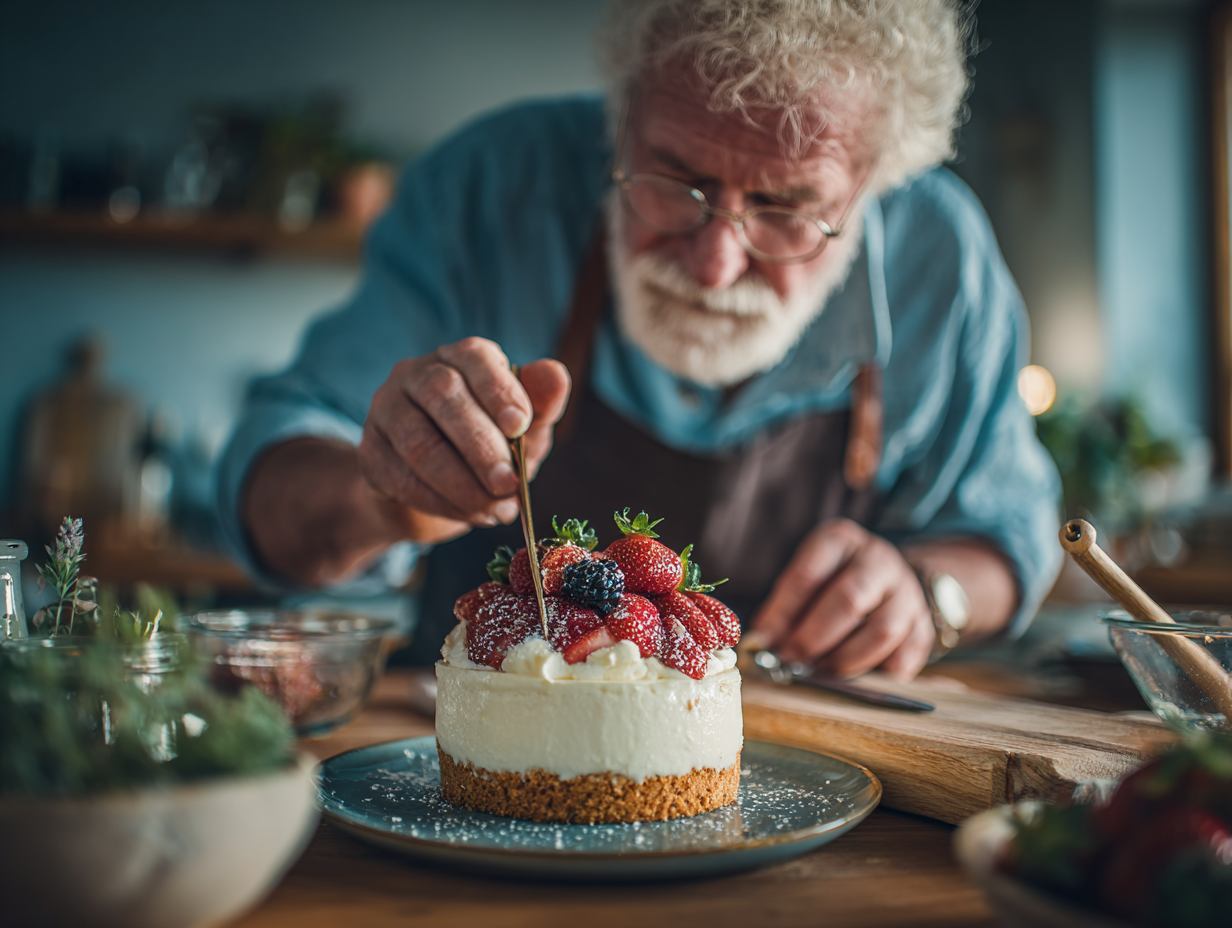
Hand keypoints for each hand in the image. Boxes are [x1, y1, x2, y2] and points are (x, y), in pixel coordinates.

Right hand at [357, 337, 569, 542]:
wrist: (438, 489)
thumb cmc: (490, 446)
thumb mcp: (524, 431)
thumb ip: (541, 405)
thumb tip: (557, 375)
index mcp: (461, 358)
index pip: (475, 358)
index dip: (498, 390)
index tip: (520, 426)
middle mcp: (417, 374)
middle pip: (443, 396)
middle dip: (481, 445)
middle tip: (509, 485)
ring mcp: (386, 410)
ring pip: (418, 442)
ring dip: (461, 483)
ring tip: (497, 510)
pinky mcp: (371, 452)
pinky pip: (401, 478)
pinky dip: (441, 502)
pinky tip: (471, 515)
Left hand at [750, 518, 934, 680]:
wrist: (886, 576)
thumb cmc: (832, 580)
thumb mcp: (806, 577)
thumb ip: (785, 607)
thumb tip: (761, 644)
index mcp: (840, 540)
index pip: (807, 575)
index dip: (783, 613)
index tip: (764, 641)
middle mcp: (878, 559)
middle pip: (847, 600)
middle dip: (813, 637)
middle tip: (791, 660)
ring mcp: (906, 590)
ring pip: (881, 630)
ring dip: (845, 659)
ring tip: (820, 670)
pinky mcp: (923, 623)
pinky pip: (906, 654)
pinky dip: (879, 672)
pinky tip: (856, 676)